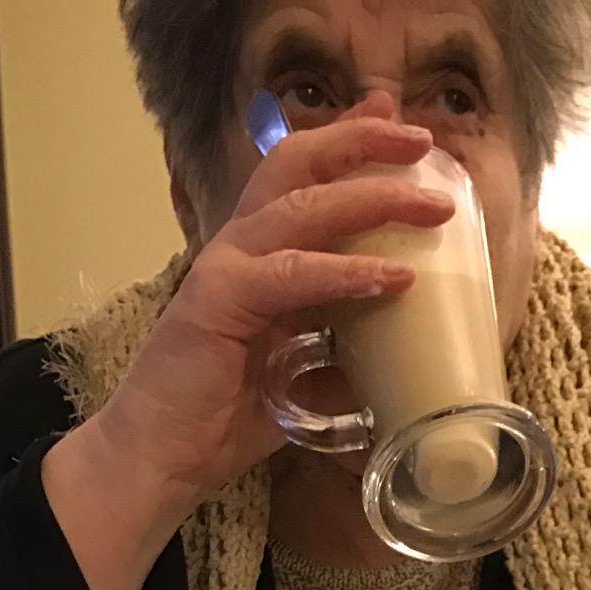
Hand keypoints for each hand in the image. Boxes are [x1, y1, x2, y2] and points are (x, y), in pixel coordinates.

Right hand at [85, 98, 449, 510]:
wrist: (162, 457)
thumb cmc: (223, 419)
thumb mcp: (299, 382)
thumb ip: (338, 360)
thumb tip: (393, 365)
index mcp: (258, 256)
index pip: (304, 179)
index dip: (351, 145)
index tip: (405, 131)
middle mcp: (240, 247)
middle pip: (300, 164)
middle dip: (364, 142)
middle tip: (422, 140)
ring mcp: (226, 268)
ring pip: (303, 207)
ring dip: (370, 199)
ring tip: (428, 206)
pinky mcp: (219, 300)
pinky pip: (291, 274)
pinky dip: (343, 272)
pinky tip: (390, 277)